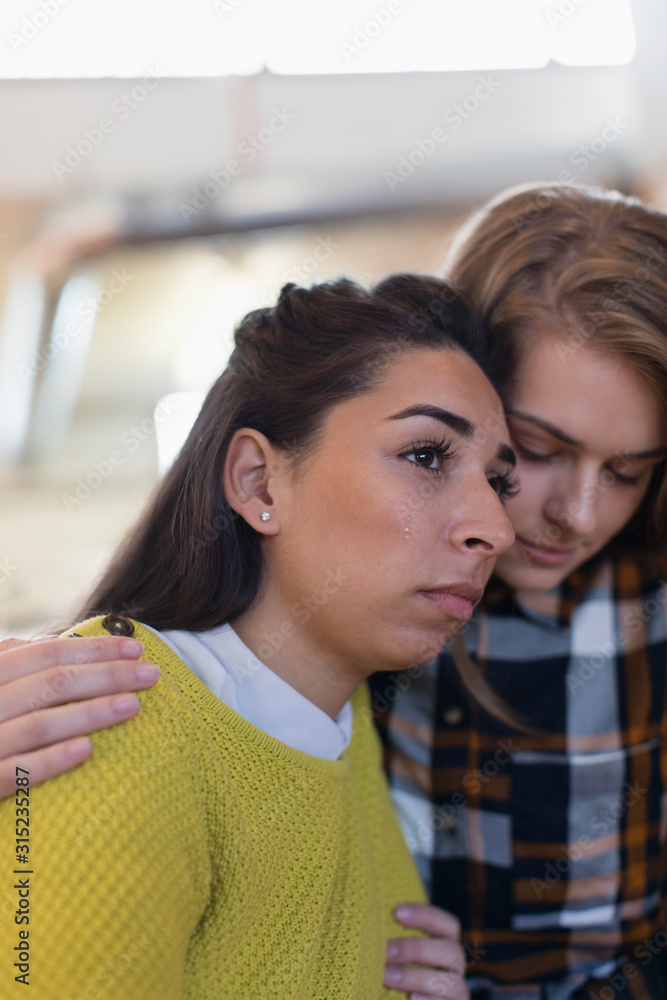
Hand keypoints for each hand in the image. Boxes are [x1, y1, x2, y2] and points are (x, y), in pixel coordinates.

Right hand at [0, 635, 159, 796]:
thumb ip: (12, 661)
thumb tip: (60, 640)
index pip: (44, 654)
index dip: (93, 649)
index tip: (136, 649)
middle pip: (50, 682)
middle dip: (106, 674)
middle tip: (152, 675)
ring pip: (38, 723)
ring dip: (90, 712)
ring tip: (133, 706)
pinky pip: (14, 774)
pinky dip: (49, 761)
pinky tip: (86, 751)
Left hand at [384, 903, 468, 999]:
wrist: (407, 994)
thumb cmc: (399, 969)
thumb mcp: (400, 953)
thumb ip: (395, 941)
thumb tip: (371, 923)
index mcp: (446, 945)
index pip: (448, 924)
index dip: (425, 915)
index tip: (397, 912)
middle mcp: (455, 966)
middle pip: (451, 951)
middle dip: (416, 949)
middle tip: (386, 951)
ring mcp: (457, 990)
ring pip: (452, 982)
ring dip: (416, 978)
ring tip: (387, 977)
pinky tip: (411, 997)